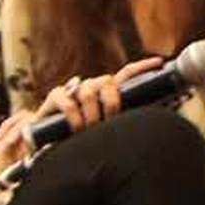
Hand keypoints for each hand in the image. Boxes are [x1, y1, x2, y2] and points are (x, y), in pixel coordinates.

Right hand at [33, 55, 161, 140]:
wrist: (45, 141)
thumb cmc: (77, 136)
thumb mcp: (102, 129)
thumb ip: (118, 124)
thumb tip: (141, 127)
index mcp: (105, 93)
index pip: (125, 75)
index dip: (142, 67)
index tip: (159, 63)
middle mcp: (90, 87)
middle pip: (107, 81)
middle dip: (112, 102)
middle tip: (110, 121)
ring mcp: (72, 89)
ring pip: (89, 92)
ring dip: (93, 115)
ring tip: (90, 130)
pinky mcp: (56, 96)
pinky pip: (70, 103)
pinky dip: (76, 119)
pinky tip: (76, 130)